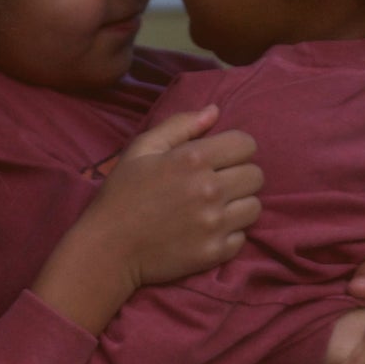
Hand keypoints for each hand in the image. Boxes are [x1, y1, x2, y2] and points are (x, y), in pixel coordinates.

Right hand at [30, 106, 262, 334]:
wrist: (108, 249)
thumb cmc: (121, 194)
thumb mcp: (142, 149)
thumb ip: (179, 125)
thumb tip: (214, 111)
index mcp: (193, 159)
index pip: (246, 144)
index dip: (236, 149)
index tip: (221, 158)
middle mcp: (209, 189)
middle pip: (256, 175)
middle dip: (240, 175)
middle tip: (217, 184)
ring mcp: (214, 223)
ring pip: (255, 207)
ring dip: (239, 205)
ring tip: (215, 208)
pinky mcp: (214, 252)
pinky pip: (242, 237)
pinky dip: (230, 234)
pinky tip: (207, 230)